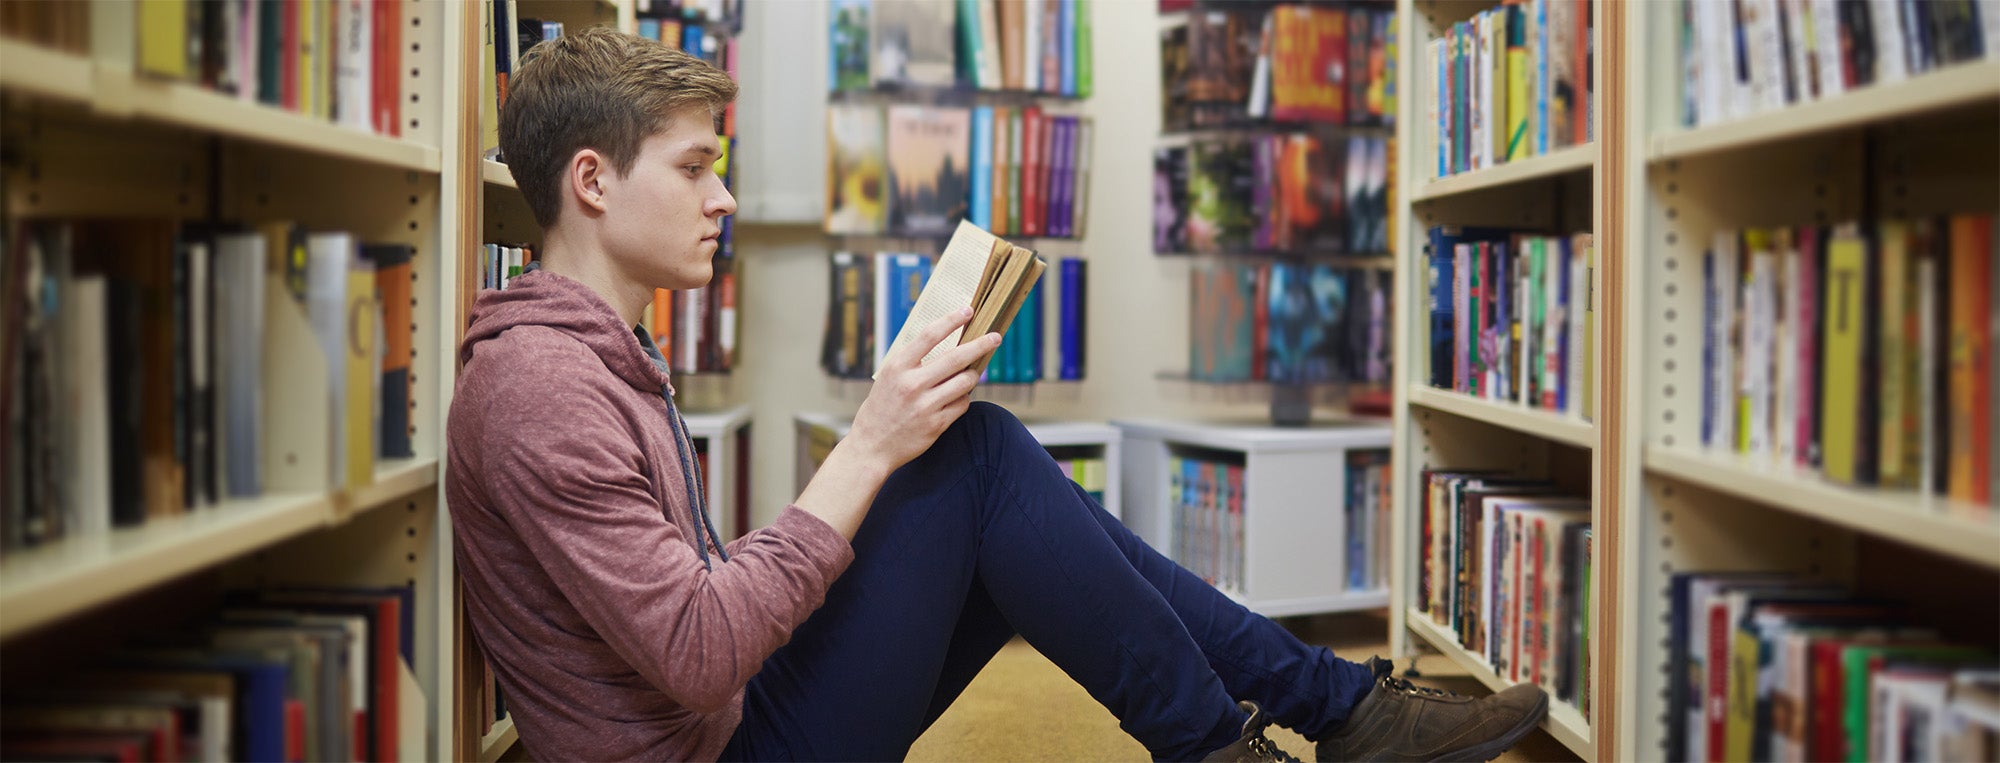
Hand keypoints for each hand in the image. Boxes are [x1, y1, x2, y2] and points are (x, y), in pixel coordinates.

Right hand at [846, 306, 999, 473]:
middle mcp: (912, 384)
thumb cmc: (883, 406)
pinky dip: (964, 397)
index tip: (968, 311)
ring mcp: (925, 406)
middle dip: (981, 344)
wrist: (871, 446)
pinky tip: (957, 397)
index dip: (952, 320)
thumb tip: (949, 341)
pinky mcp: (936, 425)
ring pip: (965, 382)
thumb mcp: (890, 377)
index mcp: (898, 367)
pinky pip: (962, 404)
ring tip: (972, 372)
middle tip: (996, 337)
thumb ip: (914, 361)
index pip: (930, 335)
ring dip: (973, 375)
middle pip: (956, 358)